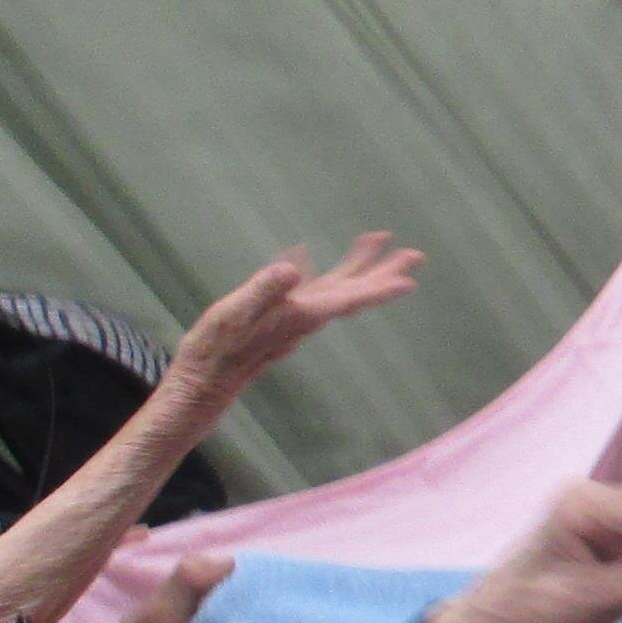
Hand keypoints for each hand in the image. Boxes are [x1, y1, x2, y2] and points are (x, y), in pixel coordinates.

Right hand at [170, 234, 425, 407]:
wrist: (205, 381)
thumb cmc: (216, 348)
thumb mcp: (233, 314)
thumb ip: (262, 291)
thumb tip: (290, 269)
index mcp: (301, 314)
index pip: (348, 299)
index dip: (377, 289)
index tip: (408, 281)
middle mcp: (307, 316)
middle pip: (355, 293)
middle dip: (385, 273)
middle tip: (416, 255)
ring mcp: (298, 317)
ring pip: (341, 290)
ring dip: (364, 268)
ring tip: (382, 242)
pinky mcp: (285, 317)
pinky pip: (320, 291)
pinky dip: (335, 275)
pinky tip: (330, 262)